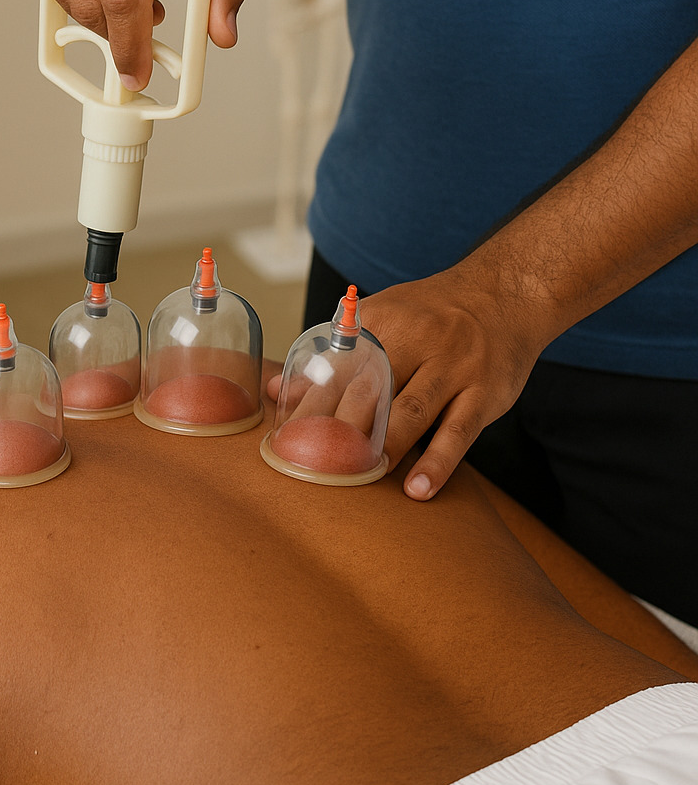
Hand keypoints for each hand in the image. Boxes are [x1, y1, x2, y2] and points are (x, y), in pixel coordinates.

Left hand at [268, 259, 554, 497]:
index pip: (338, 364)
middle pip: (369, 390)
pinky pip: (458, 433)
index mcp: (384, 320)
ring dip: (383, 450)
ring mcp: (454, 366)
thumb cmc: (433, 315)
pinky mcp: (484, 392)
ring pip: (410, 412)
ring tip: (359, 479)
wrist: (506, 295)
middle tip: (315, 466)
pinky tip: (417, 489)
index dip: (310, 402)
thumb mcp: (383, 318)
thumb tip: (278, 391)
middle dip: (339, 430)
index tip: (288, 436)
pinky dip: (436, 464)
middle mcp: (419, 339)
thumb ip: (333, 355)